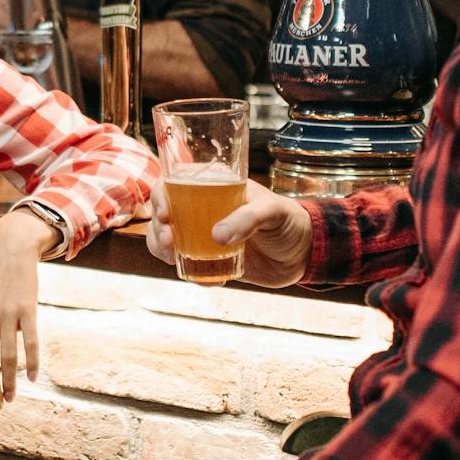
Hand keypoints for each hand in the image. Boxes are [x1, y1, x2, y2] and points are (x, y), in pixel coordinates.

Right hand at [146, 175, 312, 289]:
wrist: (302, 255)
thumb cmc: (289, 221)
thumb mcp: (272, 212)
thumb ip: (246, 219)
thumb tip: (216, 237)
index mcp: (212, 184)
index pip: (174, 181)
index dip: (161, 195)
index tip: (166, 214)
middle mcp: (199, 206)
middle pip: (161, 211)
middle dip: (157, 226)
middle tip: (169, 240)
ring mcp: (199, 232)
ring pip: (164, 236)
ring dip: (160, 247)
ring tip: (174, 256)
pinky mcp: (205, 256)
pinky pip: (182, 262)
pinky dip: (185, 270)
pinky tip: (205, 278)